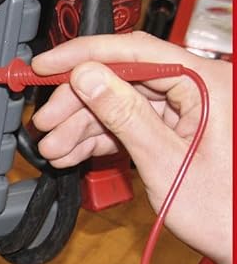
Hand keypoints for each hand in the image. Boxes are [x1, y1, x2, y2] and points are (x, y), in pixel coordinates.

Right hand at [31, 32, 232, 263]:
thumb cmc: (225, 211)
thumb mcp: (164, 161)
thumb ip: (125, 114)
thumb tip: (87, 76)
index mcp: (208, 83)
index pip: (136, 52)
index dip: (84, 56)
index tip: (46, 66)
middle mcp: (200, 87)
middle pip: (122, 78)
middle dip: (78, 103)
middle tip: (45, 122)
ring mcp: (187, 108)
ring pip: (120, 103)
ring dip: (82, 126)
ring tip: (53, 149)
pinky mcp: (176, 128)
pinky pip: (130, 123)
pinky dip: (100, 138)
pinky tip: (72, 152)